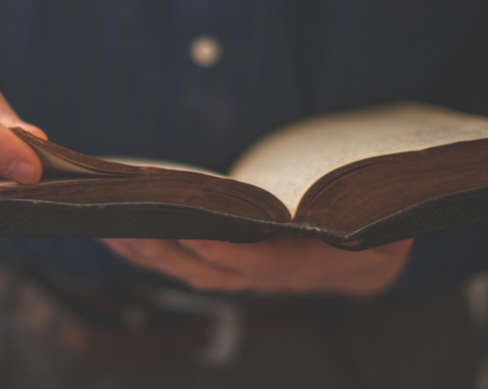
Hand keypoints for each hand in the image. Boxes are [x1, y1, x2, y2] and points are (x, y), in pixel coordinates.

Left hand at [103, 237, 412, 295]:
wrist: (360, 265)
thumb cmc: (369, 237)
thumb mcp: (386, 232)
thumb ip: (375, 225)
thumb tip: (377, 219)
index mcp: (304, 266)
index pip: (258, 265)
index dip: (225, 253)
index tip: (192, 233)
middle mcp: (265, 277)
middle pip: (206, 271)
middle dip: (164, 250)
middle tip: (126, 222)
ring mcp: (243, 275)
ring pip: (186, 271)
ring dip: (146, 252)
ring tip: (109, 224)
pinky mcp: (227, 266)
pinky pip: (182, 264)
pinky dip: (150, 253)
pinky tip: (121, 236)